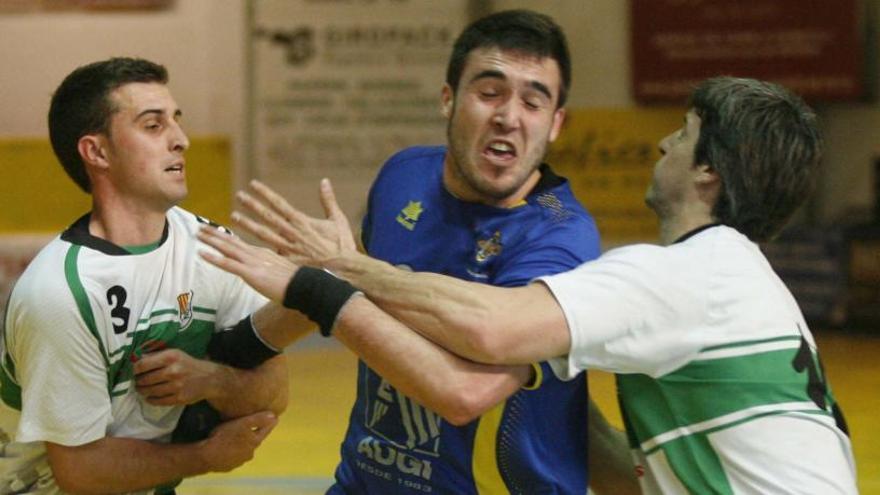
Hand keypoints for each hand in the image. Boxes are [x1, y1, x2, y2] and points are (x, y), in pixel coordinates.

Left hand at [133, 349, 222, 405]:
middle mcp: (173, 371)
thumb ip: (157, 355)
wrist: (210, 378)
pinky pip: (158, 401)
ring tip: (141, 390)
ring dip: (142, 391)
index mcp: (171, 357)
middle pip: (145, 379)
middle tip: (137, 382)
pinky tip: (150, 397)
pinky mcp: (179, 398)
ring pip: (150, 391)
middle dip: (138, 381)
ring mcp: (176, 386)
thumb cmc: (189, 364)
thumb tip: (137, 358)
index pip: (143, 364)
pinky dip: (151, 400)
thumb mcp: (176, 354)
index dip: (135, 369)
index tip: (134, 371)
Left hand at [198, 227, 297, 301]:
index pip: (241, 244)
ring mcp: (253, 263)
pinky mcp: (251, 273)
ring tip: (198, 234)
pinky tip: (202, 253)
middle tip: (201, 226)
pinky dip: (214, 258)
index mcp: (264, 254)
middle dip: (215, 234)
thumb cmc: (298, 282)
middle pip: (232, 241)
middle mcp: (256, 254)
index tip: (217, 232)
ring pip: (228, 248)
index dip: (227, 238)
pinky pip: (228, 264)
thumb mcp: (283, 272)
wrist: (305, 287)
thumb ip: (273, 269)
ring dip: (211, 241)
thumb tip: (269, 273)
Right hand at [200, 411, 276, 471]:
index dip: (269, 424)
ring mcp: (238, 462)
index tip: (275, 418)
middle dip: (254, 435)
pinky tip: (225, 448)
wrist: (206, 456)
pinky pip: (231, 457)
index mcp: (254, 442)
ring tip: (236, 437)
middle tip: (252, 427)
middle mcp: (249, 454)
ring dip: (241, 444)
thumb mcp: (243, 423)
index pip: (265, 431)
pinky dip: (231, 452)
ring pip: (243, 450)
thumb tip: (274, 417)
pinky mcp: (227, 467)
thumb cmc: (225, 437)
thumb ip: (259, 420)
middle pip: (254, 442)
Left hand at [232, 179, 356, 267]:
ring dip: (248, 224)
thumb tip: (325, 181)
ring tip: (234, 216)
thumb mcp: (338, 220)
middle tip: (239, 196)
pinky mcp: (287, 261)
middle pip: (268, 216)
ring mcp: (288, 248)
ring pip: (264, 234)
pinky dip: (256, 249)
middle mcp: (292, 233)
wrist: (344, 270)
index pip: (280, 204)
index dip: (266, 193)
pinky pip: (268, 254)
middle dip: (252, 205)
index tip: (253, 184)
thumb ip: (328, 200)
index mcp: (303, 222)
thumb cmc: (342, 245)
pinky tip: (243, 246)